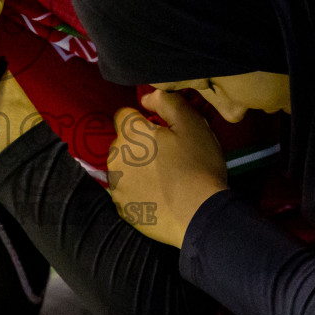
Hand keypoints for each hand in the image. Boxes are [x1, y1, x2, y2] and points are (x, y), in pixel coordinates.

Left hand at [106, 90, 228, 247]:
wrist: (199, 215)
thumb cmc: (198, 166)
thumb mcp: (191, 124)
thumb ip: (166, 102)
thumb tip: (146, 98)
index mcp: (130, 133)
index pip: (125, 114)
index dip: (145, 120)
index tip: (163, 132)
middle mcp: (115, 157)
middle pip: (123, 141)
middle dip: (139, 144)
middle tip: (168, 156)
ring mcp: (116, 184)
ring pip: (123, 166)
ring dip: (137, 167)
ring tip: (164, 178)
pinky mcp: (122, 207)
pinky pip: (126, 190)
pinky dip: (138, 190)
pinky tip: (159, 195)